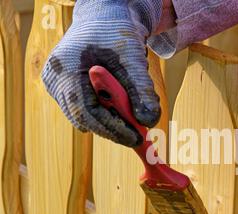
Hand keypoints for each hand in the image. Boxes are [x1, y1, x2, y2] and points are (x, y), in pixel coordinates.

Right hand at [42, 0, 162, 146]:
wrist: (106, 18)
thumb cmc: (117, 33)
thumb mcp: (133, 60)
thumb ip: (142, 91)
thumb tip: (150, 121)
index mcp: (65, 68)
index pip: (85, 111)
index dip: (112, 129)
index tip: (136, 138)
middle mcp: (56, 79)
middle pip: (84, 118)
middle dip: (114, 128)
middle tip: (140, 134)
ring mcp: (59, 85)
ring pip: (87, 116)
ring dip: (112, 119)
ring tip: (133, 111)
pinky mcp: (67, 89)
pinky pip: (88, 110)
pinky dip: (107, 111)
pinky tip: (121, 102)